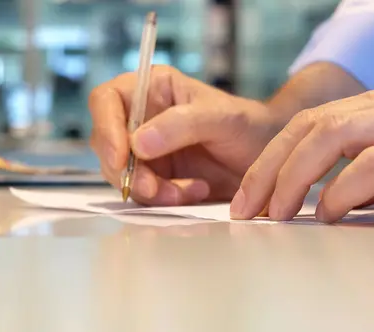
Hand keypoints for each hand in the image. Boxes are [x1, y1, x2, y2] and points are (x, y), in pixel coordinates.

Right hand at [89, 66, 279, 204]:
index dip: (106, 128)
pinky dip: (166, 199)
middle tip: (155, 188)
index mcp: (152, 89)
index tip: (122, 157)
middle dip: (128, 171)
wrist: (267, 160)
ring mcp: (147, 151)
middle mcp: (142, 119)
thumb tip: (138, 143)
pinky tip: (196, 191)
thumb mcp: (220, 117)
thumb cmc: (247, 126)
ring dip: (150, 190)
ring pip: (123, 174)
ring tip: (190, 190)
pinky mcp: (157, 177)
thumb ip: (181, 124)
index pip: (106, 100)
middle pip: (107, 144)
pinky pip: (144, 194)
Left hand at [231, 82, 373, 221]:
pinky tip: (331, 214)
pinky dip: (345, 189)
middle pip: (311, 127)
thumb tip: (322, 200)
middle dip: (269, 170)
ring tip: (277, 214)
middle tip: (247, 210)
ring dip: (296, 178)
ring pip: (335, 136)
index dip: (270, 160)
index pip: (308, 125)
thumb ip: (365, 174)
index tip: (247, 198)